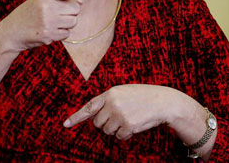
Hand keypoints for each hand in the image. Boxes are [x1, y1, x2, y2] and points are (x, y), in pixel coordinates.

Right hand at [0, 0, 101, 52]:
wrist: (11, 32)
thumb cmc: (29, 14)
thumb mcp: (41, 1)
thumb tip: (81, 1)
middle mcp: (48, 7)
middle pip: (75, 8)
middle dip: (71, 12)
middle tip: (57, 14)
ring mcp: (48, 22)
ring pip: (73, 21)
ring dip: (67, 23)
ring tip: (52, 23)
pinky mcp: (49, 35)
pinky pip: (67, 34)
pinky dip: (62, 34)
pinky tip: (49, 31)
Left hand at [63, 84, 184, 139]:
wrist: (163, 102)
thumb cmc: (143, 97)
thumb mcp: (124, 93)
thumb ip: (109, 102)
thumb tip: (96, 119)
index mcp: (110, 93)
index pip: (89, 107)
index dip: (76, 117)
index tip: (65, 124)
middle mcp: (112, 103)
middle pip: (97, 123)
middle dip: (105, 124)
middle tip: (118, 118)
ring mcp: (119, 114)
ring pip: (107, 131)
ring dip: (116, 129)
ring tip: (129, 119)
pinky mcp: (128, 125)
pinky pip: (119, 136)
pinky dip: (125, 134)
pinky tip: (134, 125)